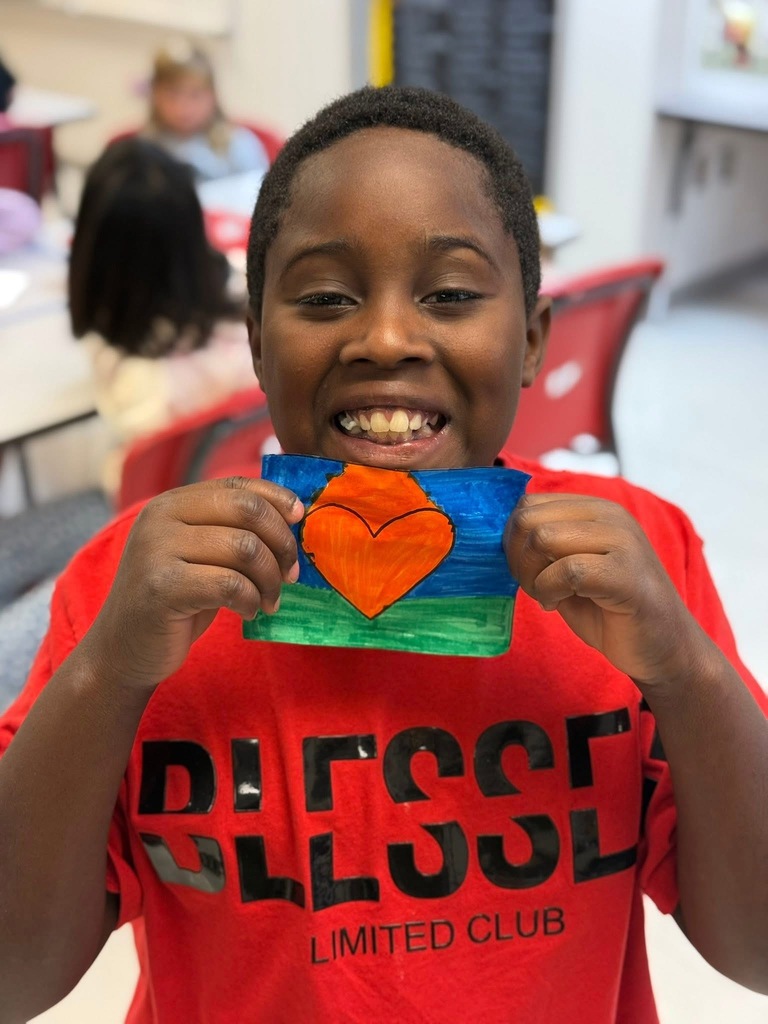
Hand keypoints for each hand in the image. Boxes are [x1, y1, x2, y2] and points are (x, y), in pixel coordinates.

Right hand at [82, 477, 302, 693]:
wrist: (123, 650)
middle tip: (290, 574)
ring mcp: (157, 551)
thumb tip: (293, 514)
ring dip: (270, 578)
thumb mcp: (200, 554)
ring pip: (244, 548)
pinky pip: (231, 585)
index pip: (237, 486)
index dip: (277, 499)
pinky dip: (251, 600)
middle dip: (281, 542)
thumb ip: (230, 528)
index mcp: (172, 503)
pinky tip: (248, 611)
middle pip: (247, 510)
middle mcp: (160, 518)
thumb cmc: (175, 601)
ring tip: (269, 599)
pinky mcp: (162, 588)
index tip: (300, 520)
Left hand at [504, 494, 705, 688]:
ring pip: (543, 538)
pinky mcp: (626, 573)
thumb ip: (542, 548)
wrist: (661, 649)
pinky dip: (548, 591)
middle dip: (517, 558)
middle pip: (529, 519)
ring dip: (531, 575)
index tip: (524, 571)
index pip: (529, 504)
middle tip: (532, 586)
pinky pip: (566, 570)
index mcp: (595, 509)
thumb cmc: (609, 611)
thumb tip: (500, 537)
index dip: (512, 540)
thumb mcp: (568, 569)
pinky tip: (555, 605)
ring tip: (546, 595)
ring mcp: (622, 540)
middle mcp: (610, 515)